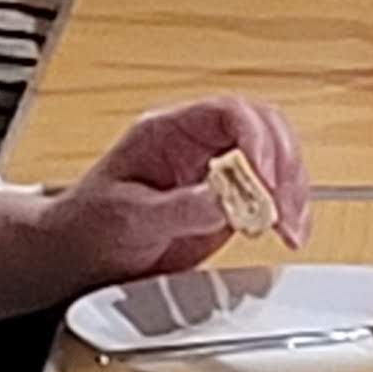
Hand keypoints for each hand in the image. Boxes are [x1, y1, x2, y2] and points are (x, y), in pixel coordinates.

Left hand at [40, 96, 307, 288]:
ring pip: (277, 158)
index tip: (263, 181)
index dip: (256, 140)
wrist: (79, 258)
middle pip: (265, 129)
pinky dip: (289, 212)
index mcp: (169, 131)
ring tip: (289, 229)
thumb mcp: (129, 218)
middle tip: (281, 209)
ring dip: (293, 191)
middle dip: (284, 167)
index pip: (229, 113)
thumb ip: (180, 208)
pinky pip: (273, 193)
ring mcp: (217, 172)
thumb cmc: (89, 228)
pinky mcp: (229, 203)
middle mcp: (198, 144)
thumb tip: (229, 199)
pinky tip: (288, 233)